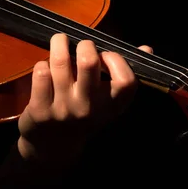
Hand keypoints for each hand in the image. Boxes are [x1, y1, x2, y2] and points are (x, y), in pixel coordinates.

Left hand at [17, 33, 151, 166]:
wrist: (54, 146)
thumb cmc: (85, 113)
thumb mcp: (108, 100)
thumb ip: (125, 73)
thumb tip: (147, 48)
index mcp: (111, 104)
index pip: (126, 80)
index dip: (116, 60)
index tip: (106, 56)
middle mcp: (89, 107)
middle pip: (88, 62)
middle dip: (84, 45)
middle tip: (81, 46)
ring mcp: (64, 109)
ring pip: (60, 62)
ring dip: (59, 44)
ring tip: (60, 42)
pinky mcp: (40, 110)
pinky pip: (41, 72)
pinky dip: (42, 63)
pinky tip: (46, 68)